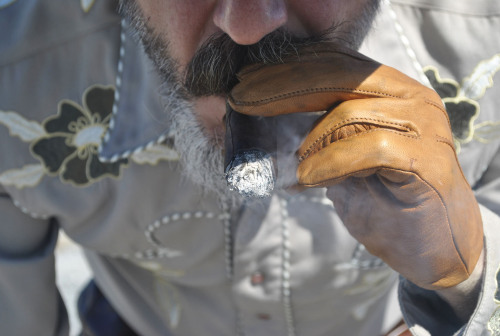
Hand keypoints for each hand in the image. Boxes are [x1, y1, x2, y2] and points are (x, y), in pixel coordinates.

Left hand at [227, 43, 482, 289]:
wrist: (432, 249)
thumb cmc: (385, 201)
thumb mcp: (341, 160)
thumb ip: (319, 134)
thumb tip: (268, 120)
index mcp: (391, 90)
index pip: (334, 64)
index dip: (286, 70)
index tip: (246, 82)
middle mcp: (411, 96)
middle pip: (337, 76)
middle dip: (281, 88)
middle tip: (242, 100)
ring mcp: (424, 124)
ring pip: (350, 111)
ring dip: (312, 139)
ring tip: (298, 164)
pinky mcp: (427, 159)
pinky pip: (370, 146)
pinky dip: (332, 161)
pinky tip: (310, 178)